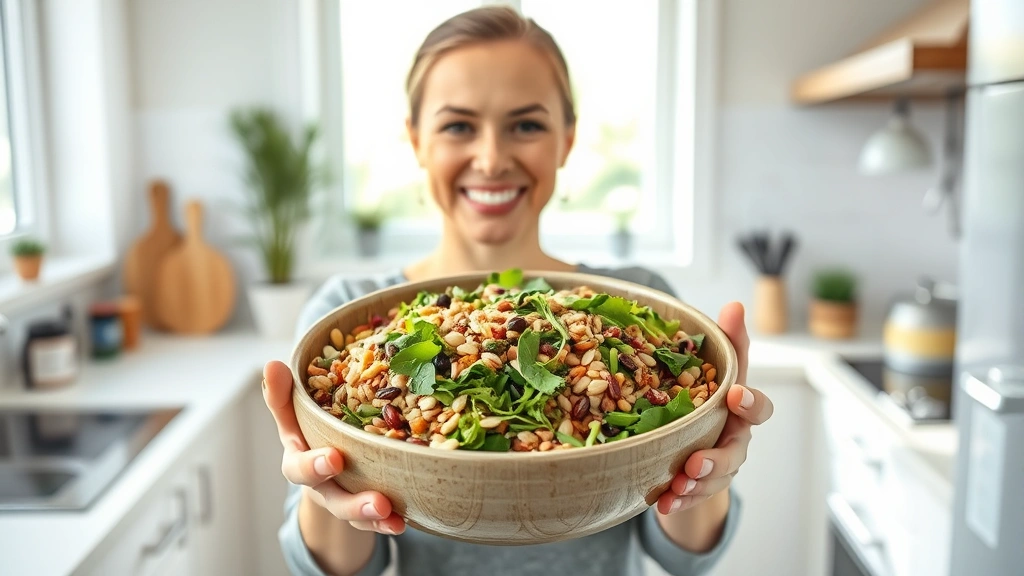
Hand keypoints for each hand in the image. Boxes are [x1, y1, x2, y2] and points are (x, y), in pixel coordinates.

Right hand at [262, 360, 406, 534]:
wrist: (322, 462)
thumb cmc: (308, 429)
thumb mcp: (293, 414)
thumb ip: (283, 395)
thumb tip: (271, 364)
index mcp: (299, 460)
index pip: (300, 467)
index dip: (314, 465)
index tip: (334, 459)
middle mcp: (320, 486)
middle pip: (333, 499)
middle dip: (353, 503)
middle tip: (377, 501)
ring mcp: (342, 499)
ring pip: (355, 513)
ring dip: (374, 517)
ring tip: (394, 518)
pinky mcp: (363, 509)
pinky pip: (374, 519)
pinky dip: (387, 521)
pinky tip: (403, 521)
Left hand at [657, 302, 773, 514]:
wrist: (696, 432)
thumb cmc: (711, 393)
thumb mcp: (717, 367)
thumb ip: (729, 341)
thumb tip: (735, 304)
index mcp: (741, 408)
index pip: (759, 407)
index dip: (752, 402)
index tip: (736, 394)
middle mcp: (735, 438)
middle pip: (735, 452)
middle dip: (717, 458)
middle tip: (695, 462)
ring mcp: (720, 465)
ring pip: (714, 478)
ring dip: (695, 484)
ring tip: (676, 486)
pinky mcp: (700, 486)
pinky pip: (692, 497)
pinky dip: (678, 501)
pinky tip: (662, 502)